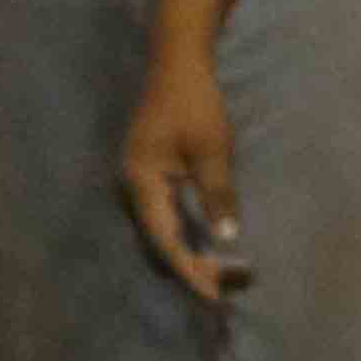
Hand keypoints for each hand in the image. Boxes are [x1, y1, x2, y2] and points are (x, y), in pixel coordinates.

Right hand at [116, 52, 245, 304]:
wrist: (178, 65)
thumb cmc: (196, 104)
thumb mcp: (212, 150)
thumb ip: (217, 194)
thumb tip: (227, 240)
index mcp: (140, 185)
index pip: (165, 241)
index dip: (190, 269)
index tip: (212, 295)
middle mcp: (133, 190)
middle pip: (160, 241)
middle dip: (191, 267)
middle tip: (224, 293)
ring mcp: (139, 184)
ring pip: (162, 231)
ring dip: (189, 252)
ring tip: (219, 277)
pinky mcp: (151, 176)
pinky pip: (166, 216)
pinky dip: (186, 234)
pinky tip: (205, 246)